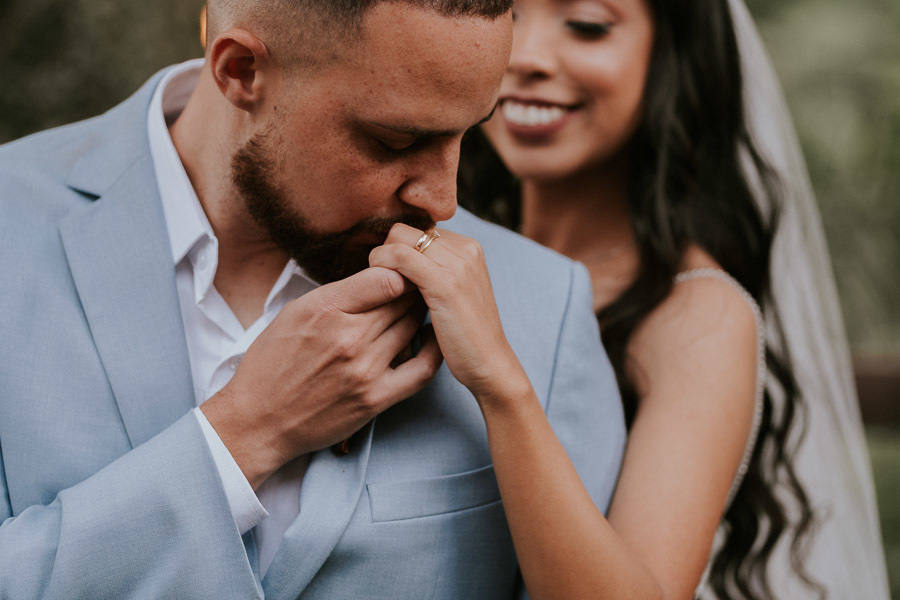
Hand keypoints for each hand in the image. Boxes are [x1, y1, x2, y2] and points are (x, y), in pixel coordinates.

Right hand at [201, 266, 442, 488]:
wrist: (258, 420)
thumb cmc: (272, 364)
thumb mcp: (294, 313)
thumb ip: (337, 294)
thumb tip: (378, 275)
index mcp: (324, 309)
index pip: (385, 277)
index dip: (400, 271)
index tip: (403, 271)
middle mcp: (347, 337)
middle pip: (402, 301)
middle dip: (414, 290)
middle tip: (421, 286)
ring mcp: (364, 370)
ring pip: (411, 328)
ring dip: (420, 316)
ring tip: (422, 309)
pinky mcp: (375, 399)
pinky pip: (421, 370)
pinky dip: (432, 351)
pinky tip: (431, 340)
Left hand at [369, 224, 529, 401]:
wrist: (490, 365)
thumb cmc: (465, 336)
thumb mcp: (452, 294)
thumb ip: (432, 271)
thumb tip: (394, 259)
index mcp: (468, 247)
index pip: (416, 230)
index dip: (394, 251)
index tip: (386, 277)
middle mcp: (466, 248)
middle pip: (404, 229)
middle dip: (384, 253)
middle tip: (379, 284)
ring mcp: (458, 264)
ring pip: (398, 238)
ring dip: (379, 261)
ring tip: (379, 290)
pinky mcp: (445, 283)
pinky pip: (399, 257)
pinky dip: (382, 270)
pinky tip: (382, 295)